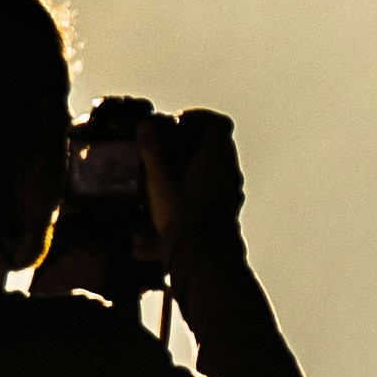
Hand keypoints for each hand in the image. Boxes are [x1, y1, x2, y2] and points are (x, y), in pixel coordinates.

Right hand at [150, 107, 249, 272]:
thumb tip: (146, 125)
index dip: (199, 117)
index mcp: (218, 159)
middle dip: (194, 143)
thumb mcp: (159, 180)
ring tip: (168, 175)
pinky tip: (174, 201)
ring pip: (216, 171)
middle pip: (218, 147)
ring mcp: (231, 195)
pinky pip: (214, 194)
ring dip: (195, 167)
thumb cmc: (182, 216)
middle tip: (170, 146)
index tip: (178, 122)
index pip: (219, 124)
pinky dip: (196, 190)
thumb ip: (152, 150)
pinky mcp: (226, 215)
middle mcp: (229, 174)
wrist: (203, 258)